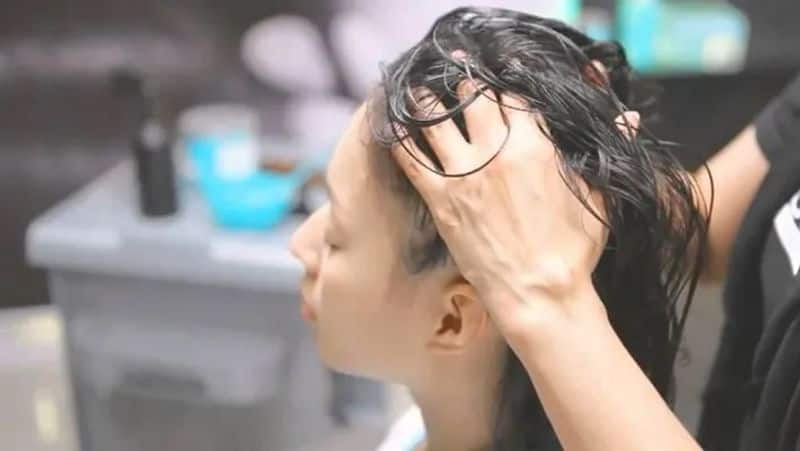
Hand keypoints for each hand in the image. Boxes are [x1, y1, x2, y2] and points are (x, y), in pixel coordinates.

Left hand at [393, 82, 638, 333]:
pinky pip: (410, 158)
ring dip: (425, 99)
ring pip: (434, 117)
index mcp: (535, 144)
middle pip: (471, 94)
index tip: (493, 75)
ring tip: (417, 91)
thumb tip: (629, 115)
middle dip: (463, 79)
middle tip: (453, 71)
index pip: (512, 93)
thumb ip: (607, 149)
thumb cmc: (574, 250)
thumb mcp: (598, 196)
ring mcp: (464, 173)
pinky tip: (393, 127)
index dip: (501, 79)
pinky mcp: (441, 199)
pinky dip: (399, 138)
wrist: (541, 295)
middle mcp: (496, 150)